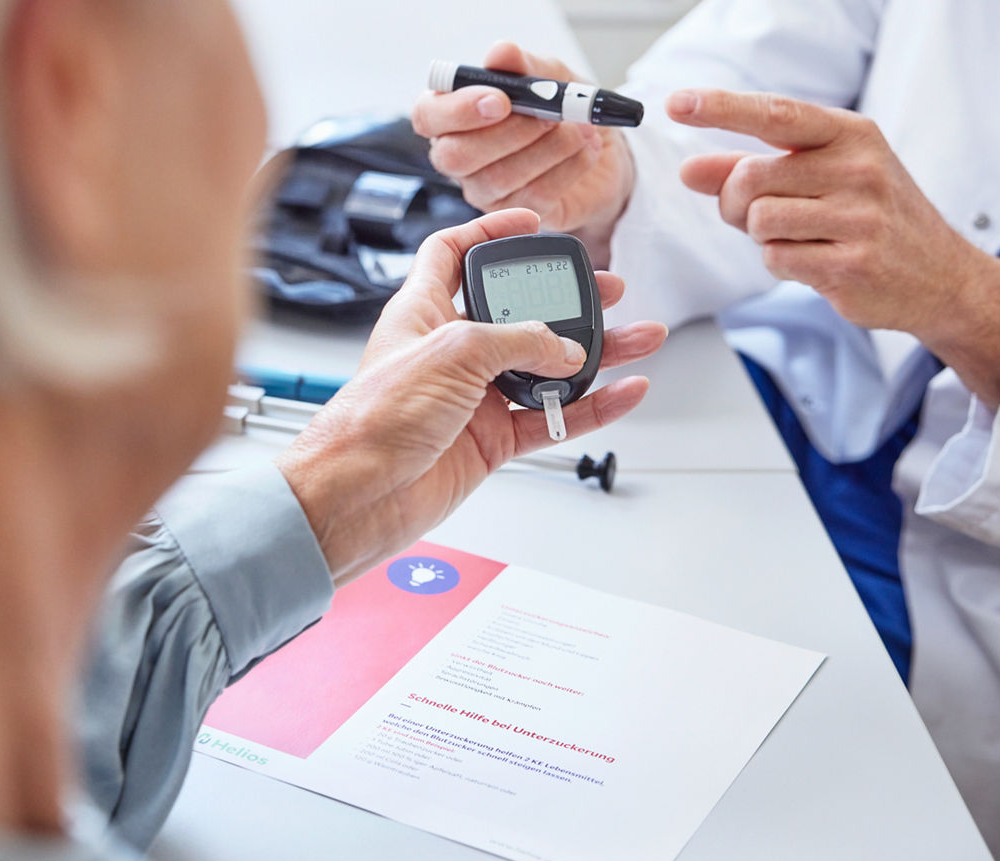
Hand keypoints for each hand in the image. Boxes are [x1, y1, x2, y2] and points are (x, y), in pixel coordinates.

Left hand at [276, 209, 666, 584]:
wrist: (357, 497)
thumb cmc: (372, 421)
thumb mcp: (451, 354)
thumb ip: (517, 340)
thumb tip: (566, 346)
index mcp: (423, 312)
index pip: (452, 253)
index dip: (489, 234)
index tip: (532, 224)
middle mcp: (449, 351)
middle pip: (518, 312)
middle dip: (567, 299)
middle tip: (609, 290)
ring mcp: (472, 397)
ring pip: (546, 367)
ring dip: (596, 354)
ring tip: (642, 338)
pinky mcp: (488, 441)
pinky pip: (551, 418)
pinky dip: (591, 408)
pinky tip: (624, 392)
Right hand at [411, 42, 634, 240]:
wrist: (600, 147)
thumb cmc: (561, 109)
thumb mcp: (548, 74)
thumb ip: (522, 65)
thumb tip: (500, 54)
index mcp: (453, 115)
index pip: (428, 116)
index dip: (457, 110)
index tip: (499, 99)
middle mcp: (459, 156)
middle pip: (455, 156)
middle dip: (508, 133)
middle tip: (550, 114)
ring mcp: (484, 190)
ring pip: (499, 177)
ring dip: (549, 148)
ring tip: (581, 127)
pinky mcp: (516, 214)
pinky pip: (535, 196)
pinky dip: (569, 167)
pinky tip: (587, 149)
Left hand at [668, 88, 999, 404]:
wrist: (940, 276)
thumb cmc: (872, 218)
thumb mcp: (822, 177)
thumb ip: (752, 169)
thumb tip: (689, 170)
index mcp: (851, 134)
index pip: (776, 113)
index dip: (721, 108)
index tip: (678, 103)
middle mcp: (859, 168)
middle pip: (750, 177)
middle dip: (735, 202)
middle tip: (755, 214)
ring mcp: (859, 216)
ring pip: (759, 220)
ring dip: (761, 236)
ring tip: (799, 237)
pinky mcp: (851, 262)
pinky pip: (776, 258)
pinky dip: (781, 262)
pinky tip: (815, 260)